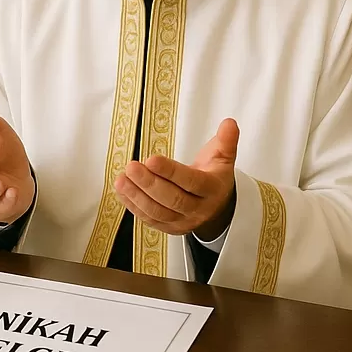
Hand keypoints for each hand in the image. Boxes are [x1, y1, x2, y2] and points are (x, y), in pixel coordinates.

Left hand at [113, 118, 239, 240]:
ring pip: (158, 212)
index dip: (171, 172)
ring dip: (137, 196)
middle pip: (172, 199)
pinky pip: (149, 219)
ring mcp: (183, 221)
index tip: (151, 159)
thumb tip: (229, 123)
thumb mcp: (224, 156)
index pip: (191, 182)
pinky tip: (123, 190)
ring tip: (122, 179)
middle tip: (132, 167)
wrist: (216, 205)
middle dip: (149, 184)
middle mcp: (199, 209)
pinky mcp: (169, 227)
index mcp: (212, 189)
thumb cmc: (214, 176)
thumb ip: (226, 140)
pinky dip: (133, 206)